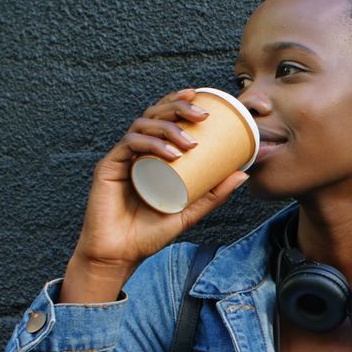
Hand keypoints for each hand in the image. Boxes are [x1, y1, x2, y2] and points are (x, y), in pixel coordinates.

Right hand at [59, 89, 248, 302]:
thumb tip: (244, 174)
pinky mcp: (107, 167)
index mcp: (151, 154)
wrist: (120, 254)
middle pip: (154, 114)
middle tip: (202, 116)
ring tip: (190, 143)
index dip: (178, 101)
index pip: (163, 118)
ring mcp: (121, 157)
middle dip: (178, 107)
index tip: (200, 96)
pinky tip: (169, 153)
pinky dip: (151, 144)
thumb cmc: (150, 232)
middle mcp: (135, 151)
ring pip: (142, 125)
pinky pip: (129, 145)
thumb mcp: (190, 211)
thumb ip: (214, 194)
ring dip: (168, 127)